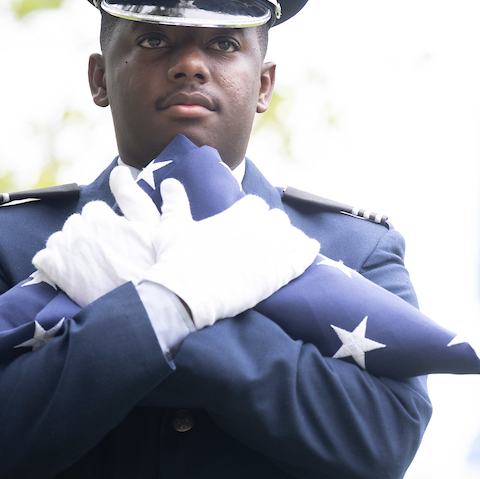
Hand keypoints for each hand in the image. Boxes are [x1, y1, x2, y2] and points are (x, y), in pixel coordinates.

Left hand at [33, 166, 159, 306]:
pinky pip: (42, 259)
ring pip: (58, 239)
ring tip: (88, 266)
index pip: (94, 209)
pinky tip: (68, 274)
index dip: (106, 224)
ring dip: (68, 248)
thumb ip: (133, 195)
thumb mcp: (152, 226)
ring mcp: (64, 251)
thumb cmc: (151, 264)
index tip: (116, 240)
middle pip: (75, 223)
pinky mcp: (54, 272)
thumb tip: (118, 170)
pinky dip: (52, 264)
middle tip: (104, 255)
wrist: (141, 308)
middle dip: (86, 234)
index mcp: (101, 216)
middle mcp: (78, 230)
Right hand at [142, 178, 319, 328]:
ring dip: (287, 237)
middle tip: (262, 234)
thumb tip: (169, 182)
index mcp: (237, 215)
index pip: (255, 204)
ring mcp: (271, 251)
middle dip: (270, 223)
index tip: (247, 219)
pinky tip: (310, 247)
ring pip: (291, 234)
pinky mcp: (279, 275)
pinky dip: (308, 250)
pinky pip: (303, 257)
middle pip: (276, 217)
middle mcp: (259, 228)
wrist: (186, 296)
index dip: (251, 211)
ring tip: (283, 244)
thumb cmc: (178, 260)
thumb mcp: (172, 227)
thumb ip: (175, 202)